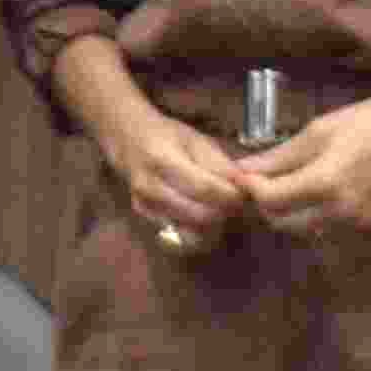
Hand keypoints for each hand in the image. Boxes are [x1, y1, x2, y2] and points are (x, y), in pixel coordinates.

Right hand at [96, 103, 256, 261]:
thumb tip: (243, 184)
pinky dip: (197, 232)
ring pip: (191, 232)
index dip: (231, 195)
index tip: (243, 192)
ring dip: (213, 225)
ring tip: (220, 208)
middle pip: (199, 215)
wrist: (126, 139)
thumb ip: (218, 163)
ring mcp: (145, 207)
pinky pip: (179, 237)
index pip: (205, 189)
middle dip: (224, 212)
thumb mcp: (194, 138)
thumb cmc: (164, 134)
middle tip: (235, 202)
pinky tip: (203, 217)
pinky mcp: (145, 218)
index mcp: (163, 161)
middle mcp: (150, 188)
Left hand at [237, 99, 370, 238]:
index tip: (245, 173)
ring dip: (289, 212)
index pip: (270, 200)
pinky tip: (317, 191)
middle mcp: (338, 211)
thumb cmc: (370, 123)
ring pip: (302, 229)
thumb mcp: (319, 131)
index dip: (252, 188)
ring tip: (289, 183)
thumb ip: (279, 156)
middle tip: (264, 179)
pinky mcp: (366, 226)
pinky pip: (326, 227)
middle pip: (282, 223)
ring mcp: (354, 223)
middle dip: (267, 204)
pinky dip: (312, 214)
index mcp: (324, 183)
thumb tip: (243, 169)